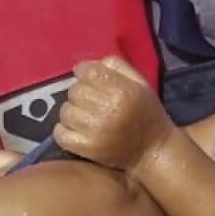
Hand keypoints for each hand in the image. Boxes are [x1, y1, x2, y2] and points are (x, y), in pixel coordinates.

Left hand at [53, 56, 174, 171]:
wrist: (153, 151)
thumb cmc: (147, 113)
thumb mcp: (140, 83)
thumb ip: (117, 66)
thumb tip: (89, 64)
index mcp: (122, 91)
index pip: (88, 72)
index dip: (83, 71)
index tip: (87, 76)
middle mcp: (107, 110)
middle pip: (74, 91)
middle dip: (79, 91)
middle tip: (89, 99)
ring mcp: (95, 131)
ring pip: (66, 111)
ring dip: (72, 110)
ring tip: (83, 114)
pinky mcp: (87, 149)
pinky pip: (60, 134)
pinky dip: (64, 130)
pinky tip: (76, 129)